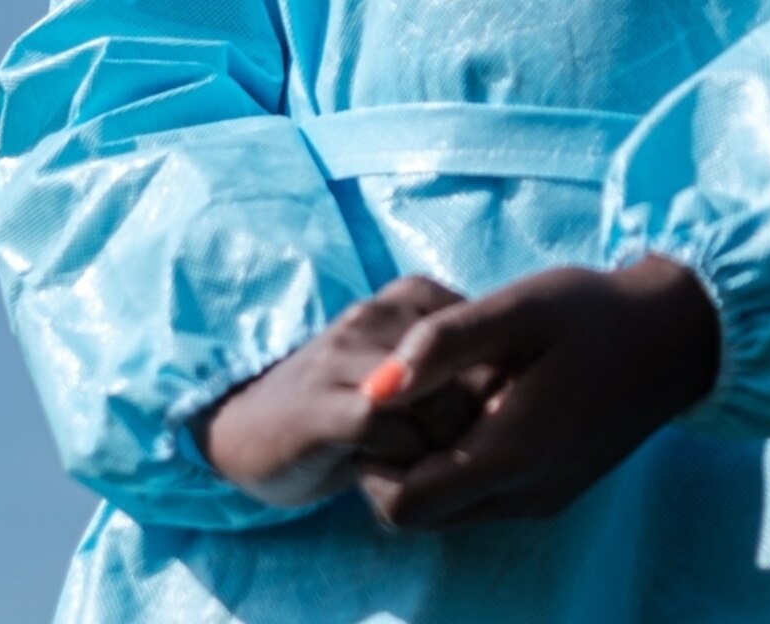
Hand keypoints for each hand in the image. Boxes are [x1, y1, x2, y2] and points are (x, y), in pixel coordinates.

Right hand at [199, 275, 482, 504]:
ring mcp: (341, 357)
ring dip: (436, 441)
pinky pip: (385, 423)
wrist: (247, 432)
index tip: (485, 422)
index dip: (494, 387)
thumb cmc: (343, 406)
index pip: (486, 334)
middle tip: (448, 452)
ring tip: (416, 463)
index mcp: (405, 298)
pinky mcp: (318, 405)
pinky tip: (387, 471)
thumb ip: (458, 370)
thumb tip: (522, 393)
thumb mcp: (407, 376)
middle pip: (465, 368)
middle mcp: (373, 315)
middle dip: (469, 420)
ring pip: (431, 394)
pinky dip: (401, 455)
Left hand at [353, 255, 720, 528]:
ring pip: (447, 510)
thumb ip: (443, 343)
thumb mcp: (518, 308)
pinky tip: (478, 405)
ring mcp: (541, 499)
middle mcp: (525, 493)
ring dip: (427, 464)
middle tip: (410, 394)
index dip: (374, 460)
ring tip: (446, 393)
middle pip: (419, 514)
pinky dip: (460, 464)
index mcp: (513, 453)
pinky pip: (480, 498)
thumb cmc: (595, 312)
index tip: (385, 401)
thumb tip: (373, 387)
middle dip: (394, 464)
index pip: (403, 503)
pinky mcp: (552, 492)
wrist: (676, 336)